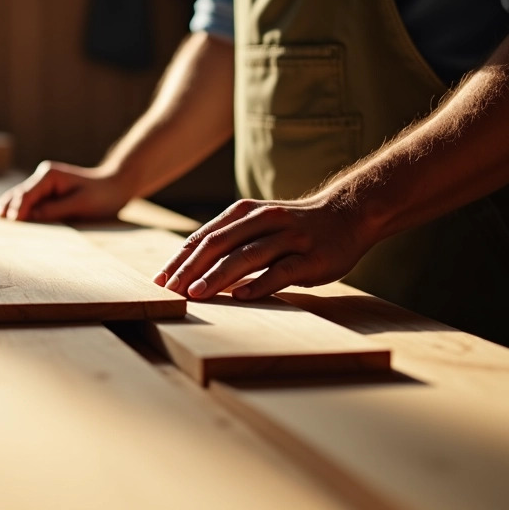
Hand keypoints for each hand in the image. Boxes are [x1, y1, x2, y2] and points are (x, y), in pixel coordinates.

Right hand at [0, 161, 131, 222]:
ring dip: (9, 206)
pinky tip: (8, 217)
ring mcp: (44, 183)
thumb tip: (30, 216)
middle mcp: (43, 176)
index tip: (11, 222)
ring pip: (21, 196)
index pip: (27, 194)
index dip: (18, 208)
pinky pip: (29, 200)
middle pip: (19, 193)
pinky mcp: (48, 191)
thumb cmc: (101, 196)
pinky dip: (19, 208)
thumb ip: (54, 210)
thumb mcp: (79, 205)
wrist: (115, 186)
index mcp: (49, 175)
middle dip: (7, 206)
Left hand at [152, 189, 373, 299]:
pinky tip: (241, 296)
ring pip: (246, 256)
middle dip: (191, 269)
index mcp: (244, 213)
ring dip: (218, 276)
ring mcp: (288, 238)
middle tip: (170, 290)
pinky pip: (282, 271)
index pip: (204, 238)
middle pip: (219, 245)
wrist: (348, 214)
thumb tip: (190, 269)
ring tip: (196, 294)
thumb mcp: (257, 225)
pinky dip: (259, 283)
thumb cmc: (293, 226)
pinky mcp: (310, 257)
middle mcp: (263, 221)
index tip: (160, 280)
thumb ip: (228, 242)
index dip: (180, 259)